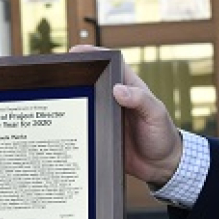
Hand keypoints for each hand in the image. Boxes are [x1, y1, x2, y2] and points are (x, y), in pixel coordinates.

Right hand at [71, 44, 181, 186]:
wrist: (161, 166)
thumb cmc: (163, 136)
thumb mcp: (156, 115)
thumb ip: (140, 100)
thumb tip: (118, 89)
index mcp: (130, 87)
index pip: (110, 64)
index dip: (93, 55)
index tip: (76, 52)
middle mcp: (116, 99)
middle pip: (92, 81)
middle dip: (76, 76)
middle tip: (57, 75)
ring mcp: (107, 116)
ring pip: (86, 102)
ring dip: (73, 99)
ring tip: (55, 96)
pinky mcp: (101, 133)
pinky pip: (85, 125)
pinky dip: (74, 123)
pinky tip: (63, 124)